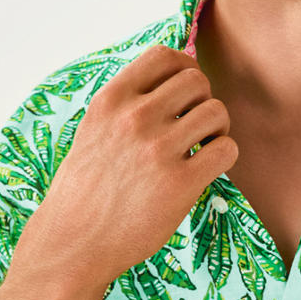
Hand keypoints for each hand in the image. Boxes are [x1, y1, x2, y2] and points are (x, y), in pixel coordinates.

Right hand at [13, 42, 237, 299]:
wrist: (73, 243)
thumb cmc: (85, 191)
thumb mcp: (93, 131)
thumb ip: (126, 106)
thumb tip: (171, 81)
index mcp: (111, 100)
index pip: (164, 56)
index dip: (184, 70)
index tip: (183, 96)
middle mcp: (134, 118)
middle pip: (197, 80)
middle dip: (203, 101)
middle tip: (194, 128)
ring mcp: (158, 150)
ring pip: (217, 112)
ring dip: (217, 130)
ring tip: (201, 149)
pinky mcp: (180, 183)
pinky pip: (227, 149)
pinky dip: (223, 156)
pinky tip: (204, 170)